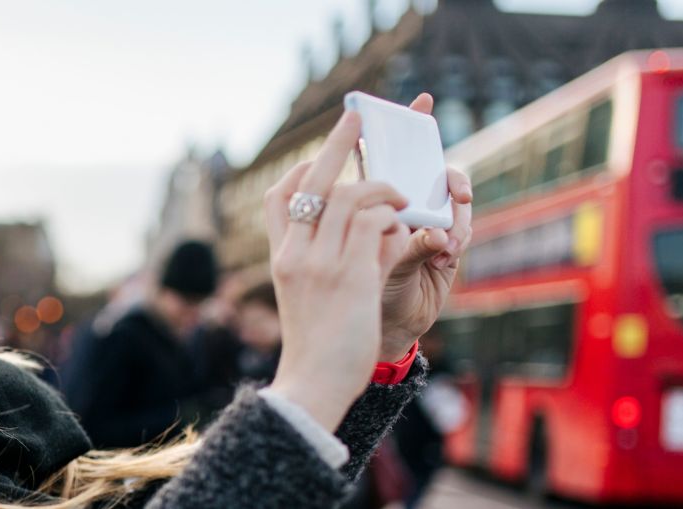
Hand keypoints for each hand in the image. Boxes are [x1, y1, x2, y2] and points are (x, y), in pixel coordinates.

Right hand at [259, 110, 411, 430]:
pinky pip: (370, 222)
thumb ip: (333, 260)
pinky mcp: (347, 274)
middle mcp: (294, 253)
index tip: (323, 157)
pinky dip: (389, 213)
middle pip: (312, 182)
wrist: (313, 383)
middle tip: (357, 118)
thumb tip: (371, 230)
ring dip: (380, 185)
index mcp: (282, 257)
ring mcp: (318, 262)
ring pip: (348, 196)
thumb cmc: (319, 347)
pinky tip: (402, 221)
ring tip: (402, 195)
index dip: (303, 170)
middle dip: (337, 144)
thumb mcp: (312, 297)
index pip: (280, 197)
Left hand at [375, 94, 474, 360]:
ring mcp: (424, 226)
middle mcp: (398, 208)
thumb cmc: (351, 297)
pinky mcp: (443, 250)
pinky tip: (446, 252)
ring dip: (453, 215)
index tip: (423, 100)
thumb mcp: (354, 263)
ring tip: (446, 237)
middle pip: (431, 172)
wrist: (368, 340)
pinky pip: (459, 230)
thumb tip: (411, 222)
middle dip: (448, 177)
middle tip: (456, 192)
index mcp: (367, 202)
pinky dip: (456, 236)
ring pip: (450, 202)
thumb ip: (379, 237)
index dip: (406, 125)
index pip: (388, 154)